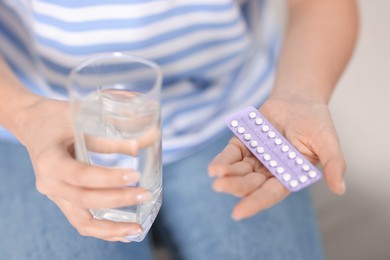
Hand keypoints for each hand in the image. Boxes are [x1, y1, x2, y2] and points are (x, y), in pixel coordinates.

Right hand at [19, 98, 151, 241]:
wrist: (34, 124)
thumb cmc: (58, 117)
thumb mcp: (81, 117)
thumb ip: (112, 132)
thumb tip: (151, 140)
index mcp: (50, 160)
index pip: (82, 175)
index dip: (109, 179)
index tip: (135, 176)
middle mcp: (49, 183)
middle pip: (85, 201)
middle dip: (118, 200)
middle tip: (145, 195)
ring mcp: (55, 196)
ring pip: (82, 222)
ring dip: (111, 228)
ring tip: (138, 228)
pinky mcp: (63, 201)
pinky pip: (82, 222)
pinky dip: (103, 230)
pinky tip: (123, 232)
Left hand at [208, 97, 345, 219]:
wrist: (299, 100)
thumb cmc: (316, 122)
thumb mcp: (328, 141)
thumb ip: (334, 163)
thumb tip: (340, 189)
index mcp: (288, 175)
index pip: (270, 193)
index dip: (255, 202)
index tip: (238, 213)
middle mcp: (269, 170)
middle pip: (250, 183)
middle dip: (235, 186)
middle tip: (220, 187)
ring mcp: (255, 157)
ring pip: (238, 170)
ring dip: (227, 174)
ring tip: (216, 176)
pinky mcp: (244, 142)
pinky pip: (232, 154)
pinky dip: (223, 160)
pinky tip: (213, 167)